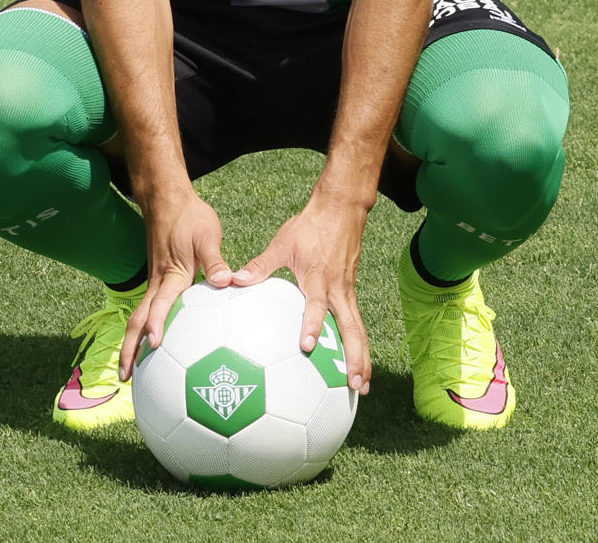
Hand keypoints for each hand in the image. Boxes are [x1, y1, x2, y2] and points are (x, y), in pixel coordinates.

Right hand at [119, 187, 231, 379]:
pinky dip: (142, 329)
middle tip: (124, 377)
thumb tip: (224, 281)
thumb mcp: (208, 235)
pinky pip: (147, 310)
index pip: (159, 304)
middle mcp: (157, 283)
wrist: (167, 200)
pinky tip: (152, 345)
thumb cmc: (190, 217)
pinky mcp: (158, 281)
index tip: (154, 345)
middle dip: (129, 349)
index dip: (155, 324)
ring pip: (138, 317)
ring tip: (130, 371)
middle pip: (137, 320)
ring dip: (132, 343)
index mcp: (171, 275)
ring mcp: (154, 283)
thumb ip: (215, 261)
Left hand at [232, 196, 370, 392]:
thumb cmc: (309, 226)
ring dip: (363, 358)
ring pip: (359, 330)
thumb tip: (234, 280)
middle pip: (352, 329)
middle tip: (355, 386)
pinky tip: (356, 364)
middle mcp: (338, 289)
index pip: (317, 306)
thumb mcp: (282, 243)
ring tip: (362, 388)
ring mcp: (349, 292)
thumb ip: (261, 265)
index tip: (306, 346)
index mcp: (319, 278)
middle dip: (355, 358)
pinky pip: (358, 323)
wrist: (341, 209)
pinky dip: (360, 344)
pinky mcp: (352, 292)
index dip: (313, 325)